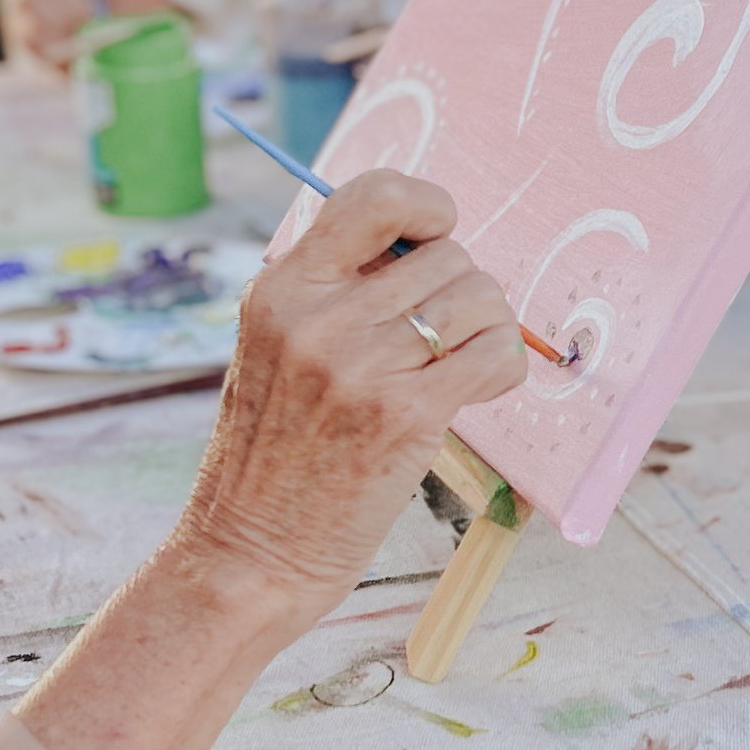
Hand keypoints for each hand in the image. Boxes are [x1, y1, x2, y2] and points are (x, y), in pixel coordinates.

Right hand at [180, 170, 526, 610]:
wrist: (247, 553)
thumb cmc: (274, 454)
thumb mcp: (275, 348)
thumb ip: (334, 291)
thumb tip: (430, 241)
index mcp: (283, 287)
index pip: (374, 196)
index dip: (427, 205)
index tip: (434, 236)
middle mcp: (318, 315)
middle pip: (447, 254)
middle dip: (463, 291)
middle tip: (441, 338)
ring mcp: (361, 364)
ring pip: (482, 299)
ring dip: (489, 330)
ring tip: (456, 368)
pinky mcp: (404, 415)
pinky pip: (496, 355)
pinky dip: (502, 369)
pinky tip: (474, 393)